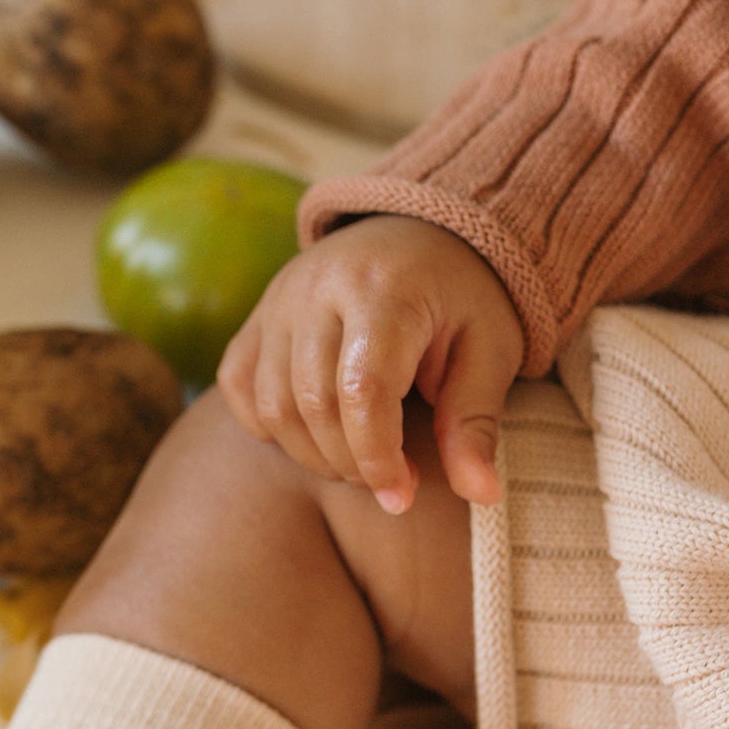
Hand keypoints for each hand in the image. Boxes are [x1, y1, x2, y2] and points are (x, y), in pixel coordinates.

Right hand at [217, 215, 524, 512]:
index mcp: (386, 289)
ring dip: (311, 454)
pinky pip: (240, 386)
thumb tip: (482, 493)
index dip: (376, 457)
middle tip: (384, 477)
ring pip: (273, 404)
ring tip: (354, 461)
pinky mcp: (257, 317)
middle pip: (313, 404)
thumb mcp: (489, 352)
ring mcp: (278, 300)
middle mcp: (318, 287)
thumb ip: (474, 422)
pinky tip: (309, 434)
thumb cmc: (462, 300)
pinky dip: (267, 425)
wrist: (421, 234)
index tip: (401, 494)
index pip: (362, 391)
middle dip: (349, 462)